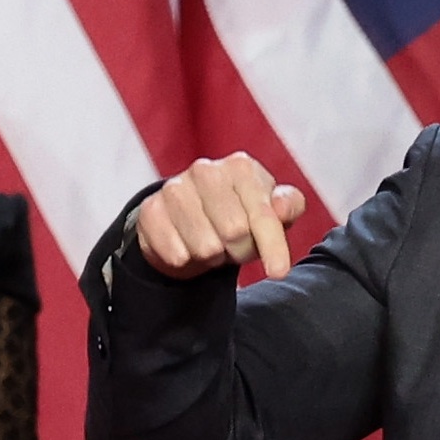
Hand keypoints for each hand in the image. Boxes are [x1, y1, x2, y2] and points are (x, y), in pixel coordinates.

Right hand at [136, 153, 307, 280]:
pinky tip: (188, 246)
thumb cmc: (242, 215)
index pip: (263, 214)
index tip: (279, 272)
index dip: (273, 246)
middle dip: (241, 250)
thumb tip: (282, 208)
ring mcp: (174, 188)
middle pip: (235, 233)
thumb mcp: (273, 211)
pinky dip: (187, 260)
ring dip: (214, 256)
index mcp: (242, 167)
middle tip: (237, 247)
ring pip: (206, 247)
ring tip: (214, 244)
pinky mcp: (150, 211)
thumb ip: (288, 206)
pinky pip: (176, 254)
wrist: (189, 219)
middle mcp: (206, 170)